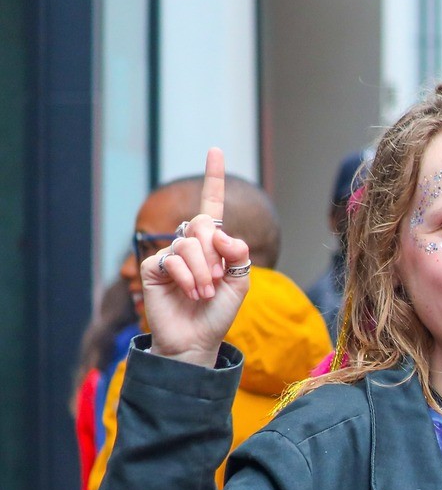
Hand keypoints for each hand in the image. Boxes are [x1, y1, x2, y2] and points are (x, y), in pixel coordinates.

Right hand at [141, 149, 253, 366]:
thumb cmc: (218, 312)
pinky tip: (192, 294)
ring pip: (191, 244)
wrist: (197, 339)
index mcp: (213, 243)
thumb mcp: (240, 282)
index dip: (213, 178)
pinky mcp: (153, 267)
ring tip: (206, 293)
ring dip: (206, 272)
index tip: (216, 150)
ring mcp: (169, 253)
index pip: (212, 205)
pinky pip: (175, 260)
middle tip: (219, 281)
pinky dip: (190, 279)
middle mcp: (189, 243)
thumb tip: (222, 233)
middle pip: (205, 225)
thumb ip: (238, 254)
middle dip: (217, 254)